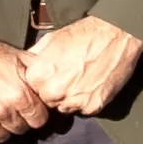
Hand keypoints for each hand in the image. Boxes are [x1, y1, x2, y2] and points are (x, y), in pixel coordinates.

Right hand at [0, 34, 56, 143]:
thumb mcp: (19, 56)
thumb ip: (38, 72)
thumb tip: (54, 82)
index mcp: (20, 95)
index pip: (39, 120)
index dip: (35, 113)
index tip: (28, 107)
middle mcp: (3, 110)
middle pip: (21, 130)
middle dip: (18, 120)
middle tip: (9, 107)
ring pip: (1, 137)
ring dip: (0, 127)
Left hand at [19, 14, 142, 119]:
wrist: (116, 34)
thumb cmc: (84, 33)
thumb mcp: (51, 39)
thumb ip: (35, 57)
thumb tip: (26, 66)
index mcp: (39, 75)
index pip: (31, 90)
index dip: (41, 82)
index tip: (50, 75)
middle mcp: (54, 92)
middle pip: (47, 101)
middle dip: (54, 92)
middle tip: (67, 76)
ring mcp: (74, 101)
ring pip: (64, 108)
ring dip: (69, 98)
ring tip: (81, 79)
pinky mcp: (93, 106)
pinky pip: (83, 110)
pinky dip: (86, 100)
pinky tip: (92, 83)